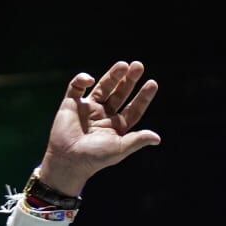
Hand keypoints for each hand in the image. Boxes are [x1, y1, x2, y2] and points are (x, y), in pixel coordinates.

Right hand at [37, 61, 160, 195]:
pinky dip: (82, 79)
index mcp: (118, 126)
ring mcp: (89, 108)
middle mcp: (105, 114)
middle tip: (139, 66)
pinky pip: (76, 87)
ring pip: (103, 87)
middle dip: (129, 80)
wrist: (68, 160)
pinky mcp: (71, 103)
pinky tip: (89, 79)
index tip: (152, 83)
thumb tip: (157, 138)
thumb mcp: (119, 149)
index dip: (143, 97)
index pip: (134, 108)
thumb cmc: (95, 158)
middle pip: (120, 93)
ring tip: (123, 65)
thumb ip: (137, 140)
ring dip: (112, 75)